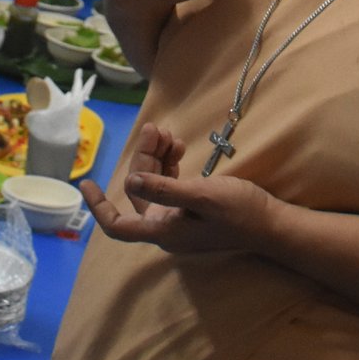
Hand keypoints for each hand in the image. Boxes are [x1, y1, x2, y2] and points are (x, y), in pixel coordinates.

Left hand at [80, 122, 270, 255]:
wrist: (272, 224)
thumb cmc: (239, 212)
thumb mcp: (201, 196)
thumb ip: (165, 189)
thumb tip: (130, 181)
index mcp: (163, 231)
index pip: (118, 226)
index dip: (99, 207)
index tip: (86, 183)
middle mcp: (166, 228)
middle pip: (140, 192)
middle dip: (143, 159)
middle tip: (156, 128)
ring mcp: (180, 220)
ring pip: (155, 185)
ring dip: (158, 158)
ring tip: (169, 133)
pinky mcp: (193, 211)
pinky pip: (171, 186)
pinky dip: (171, 166)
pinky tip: (179, 148)